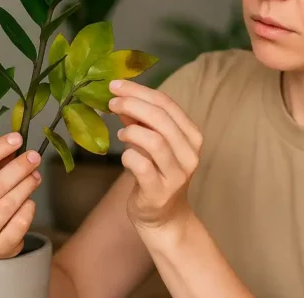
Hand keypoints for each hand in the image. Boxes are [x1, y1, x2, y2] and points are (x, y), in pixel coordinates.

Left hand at [108, 79, 202, 239]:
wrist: (164, 217)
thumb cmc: (157, 173)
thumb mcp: (152, 142)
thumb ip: (140, 120)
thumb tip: (120, 95)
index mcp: (191, 135)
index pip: (167, 104)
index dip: (139, 90)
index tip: (116, 84)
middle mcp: (189, 154)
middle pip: (161, 119)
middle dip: (133, 105)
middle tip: (111, 102)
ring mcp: (177, 175)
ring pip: (155, 141)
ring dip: (132, 131)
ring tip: (121, 132)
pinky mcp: (160, 192)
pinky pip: (142, 166)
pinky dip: (128, 156)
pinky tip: (125, 155)